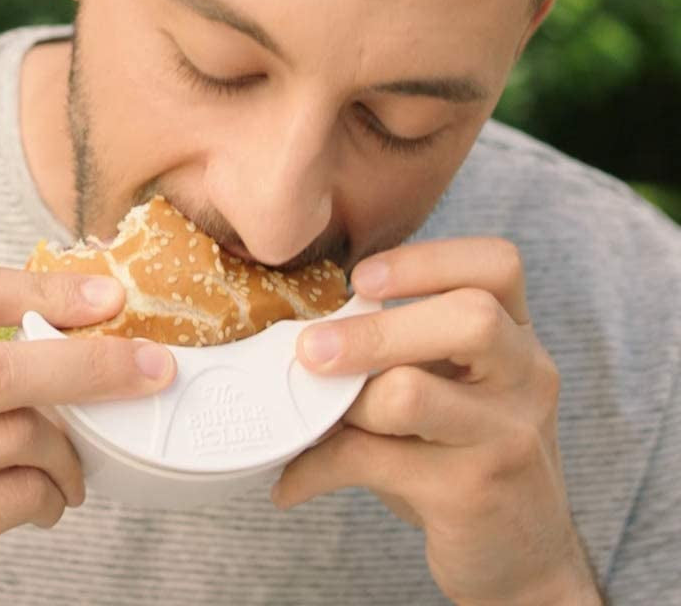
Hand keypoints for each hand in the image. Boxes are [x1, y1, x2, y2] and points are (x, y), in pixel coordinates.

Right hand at [0, 262, 175, 605]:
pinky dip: (50, 495)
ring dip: (70, 450)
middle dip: (92, 364)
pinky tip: (47, 501)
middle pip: (3, 367)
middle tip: (150, 368)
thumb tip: (69, 326)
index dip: (43, 287)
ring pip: (21, 436)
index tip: (107, 298)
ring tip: (74, 464)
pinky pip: (17, 495)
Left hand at [271, 237, 601, 605]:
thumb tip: (303, 325)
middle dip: (375, 330)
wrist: (526, 555)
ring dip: (345, 403)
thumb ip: (404, 346)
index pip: (498, 264)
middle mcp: (525, 376)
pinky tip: (290, 482)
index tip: (360, 277)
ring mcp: (506, 436)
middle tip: (310, 348)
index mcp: (517, 334)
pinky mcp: (473, 493)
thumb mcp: (456, 385)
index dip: (425, 260)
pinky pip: (374, 461)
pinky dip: (317, 468)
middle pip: (470, 318)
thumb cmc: (466, 449)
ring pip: (412, 393)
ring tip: (310, 419)